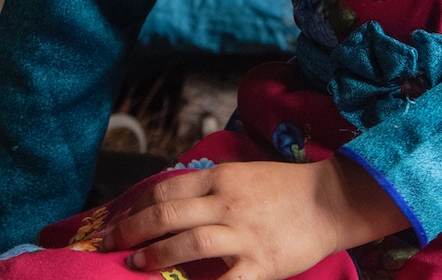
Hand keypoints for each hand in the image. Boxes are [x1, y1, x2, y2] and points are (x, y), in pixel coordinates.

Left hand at [102, 156, 406, 279]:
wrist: (331, 201)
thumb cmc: (286, 189)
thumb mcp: (246, 176)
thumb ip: (212, 189)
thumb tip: (171, 203)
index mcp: (224, 178)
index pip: (167, 189)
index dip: (136, 206)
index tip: (116, 221)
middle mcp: (228, 203)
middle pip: (167, 214)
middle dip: (132, 230)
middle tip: (110, 244)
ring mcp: (243, 235)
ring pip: (187, 245)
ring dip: (155, 255)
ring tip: (136, 264)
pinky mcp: (259, 266)